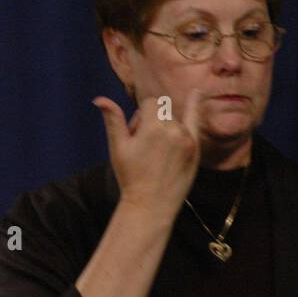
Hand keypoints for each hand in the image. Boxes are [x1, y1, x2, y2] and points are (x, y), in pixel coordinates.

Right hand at [92, 89, 205, 219]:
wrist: (151, 204)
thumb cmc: (131, 176)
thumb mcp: (118, 147)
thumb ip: (113, 120)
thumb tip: (99, 99)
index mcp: (153, 127)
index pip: (149, 103)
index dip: (140, 116)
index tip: (136, 134)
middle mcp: (173, 129)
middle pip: (162, 109)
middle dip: (152, 120)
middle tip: (145, 146)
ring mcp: (187, 138)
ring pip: (175, 118)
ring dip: (166, 125)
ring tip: (158, 151)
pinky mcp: (195, 148)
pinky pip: (196, 120)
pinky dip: (195, 105)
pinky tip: (197, 92)